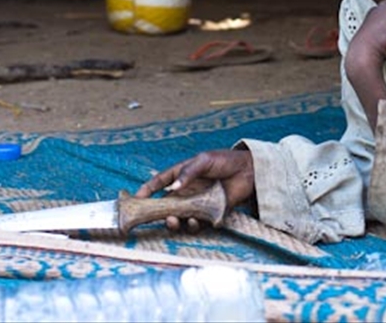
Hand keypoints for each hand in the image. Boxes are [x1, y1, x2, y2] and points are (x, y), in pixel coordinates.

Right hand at [135, 149, 254, 231]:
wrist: (249, 170)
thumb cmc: (224, 161)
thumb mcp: (203, 161)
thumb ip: (188, 173)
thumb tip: (173, 188)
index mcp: (182, 175)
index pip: (160, 182)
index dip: (147, 190)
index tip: (136, 198)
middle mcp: (187, 191)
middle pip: (167, 205)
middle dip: (159, 213)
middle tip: (159, 216)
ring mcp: (197, 203)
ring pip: (180, 217)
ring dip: (175, 221)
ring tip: (175, 220)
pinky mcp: (210, 213)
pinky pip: (198, 223)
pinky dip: (194, 224)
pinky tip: (194, 221)